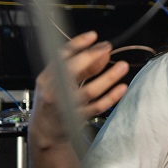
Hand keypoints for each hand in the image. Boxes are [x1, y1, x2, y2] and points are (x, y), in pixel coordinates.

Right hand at [31, 31, 129, 147]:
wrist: (45, 131)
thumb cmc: (53, 102)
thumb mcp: (58, 82)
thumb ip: (81, 68)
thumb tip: (101, 53)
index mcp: (46, 78)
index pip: (59, 56)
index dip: (77, 44)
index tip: (93, 36)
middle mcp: (54, 91)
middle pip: (72, 71)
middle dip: (91, 57)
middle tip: (107, 49)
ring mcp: (66, 106)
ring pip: (89, 91)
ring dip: (108, 77)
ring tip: (122, 66)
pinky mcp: (78, 118)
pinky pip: (98, 106)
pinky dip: (111, 97)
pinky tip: (122, 87)